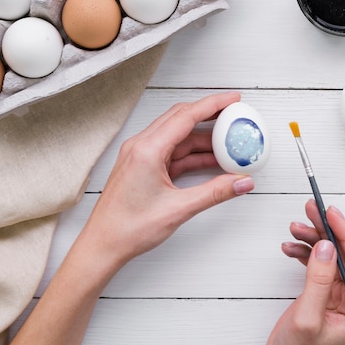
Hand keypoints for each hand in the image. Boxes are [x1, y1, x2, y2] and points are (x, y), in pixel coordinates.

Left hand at [83, 91, 255, 266]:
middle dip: (210, 115)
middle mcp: (141, 146)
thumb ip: (215, 192)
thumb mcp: (179, 209)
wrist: (103, 245)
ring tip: (229, 142)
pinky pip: (173, 153)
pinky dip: (192, 154)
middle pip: (181, 119)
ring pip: (178, 137)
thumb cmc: (128, 228)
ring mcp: (141, 156)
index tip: (233, 99)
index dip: (213, 104)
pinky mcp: (143, 167)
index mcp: (147, 150)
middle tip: (234, 114)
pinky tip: (211, 160)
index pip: (186, 116)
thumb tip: (242, 182)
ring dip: (203, 138)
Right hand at [266, 200, 344, 344]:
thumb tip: (326, 247)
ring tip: (295, 228)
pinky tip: (291, 247)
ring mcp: (340, 296)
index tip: (332, 214)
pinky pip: (318, 264)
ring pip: (331, 255)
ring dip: (313, 239)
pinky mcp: (325, 293)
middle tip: (312, 209)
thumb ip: (318, 281)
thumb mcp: (307, 318)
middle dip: (327, 230)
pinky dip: (304, 253)